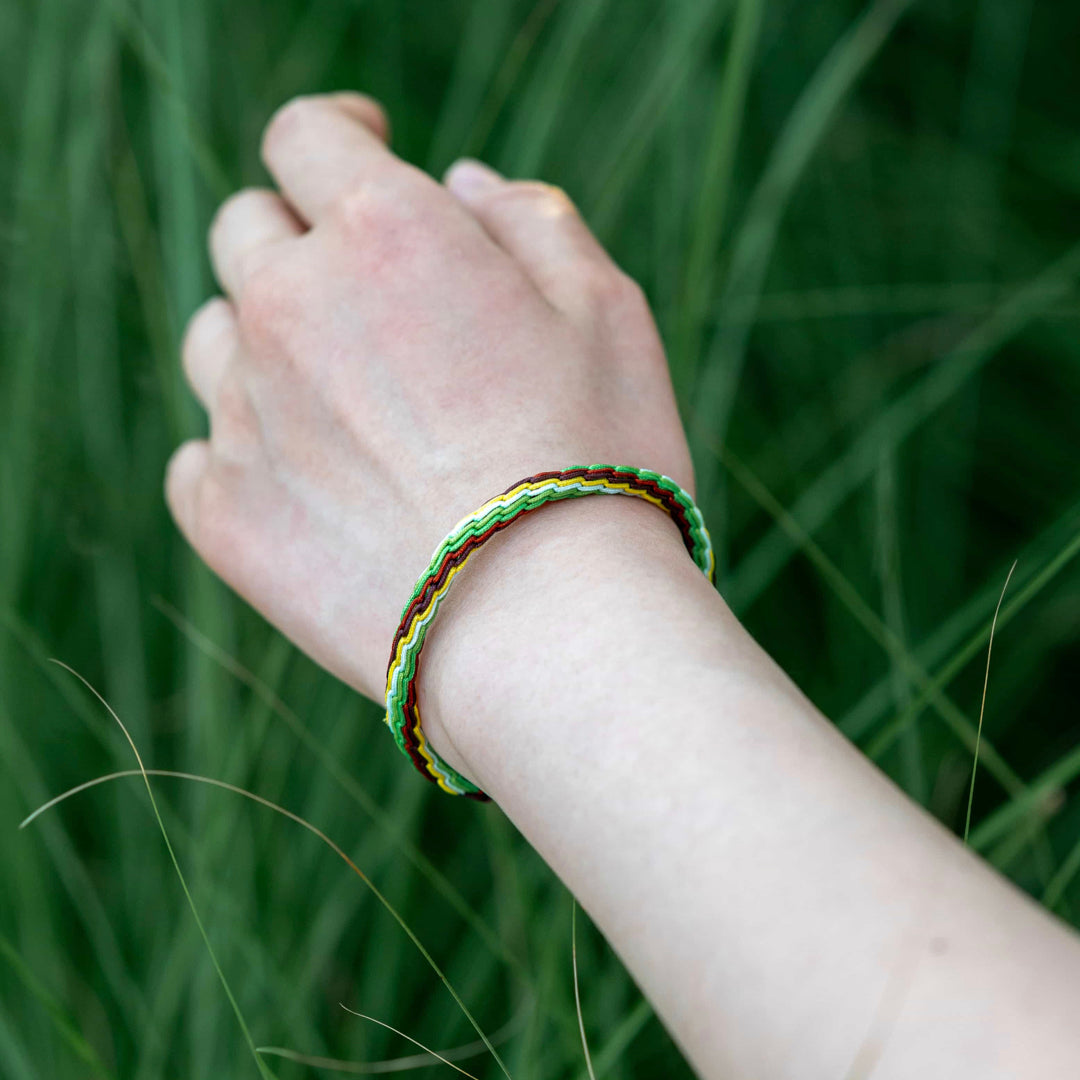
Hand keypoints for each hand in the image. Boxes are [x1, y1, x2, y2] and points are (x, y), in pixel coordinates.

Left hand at [166, 91, 692, 702]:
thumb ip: (529, 218)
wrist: (549, 631)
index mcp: (385, 232)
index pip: (309, 135)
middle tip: (362, 293)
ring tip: (344, 403)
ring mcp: (243, 415)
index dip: (338, 133)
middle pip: (248, 230)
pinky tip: (308, 482)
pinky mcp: (226, 516)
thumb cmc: (600, 462)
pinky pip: (200, 454)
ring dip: (264, 343)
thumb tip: (460, 182)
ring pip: (215, 338)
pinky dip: (242, 450)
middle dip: (299, 240)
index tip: (365, 151)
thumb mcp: (609, 309)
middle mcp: (290, 306)